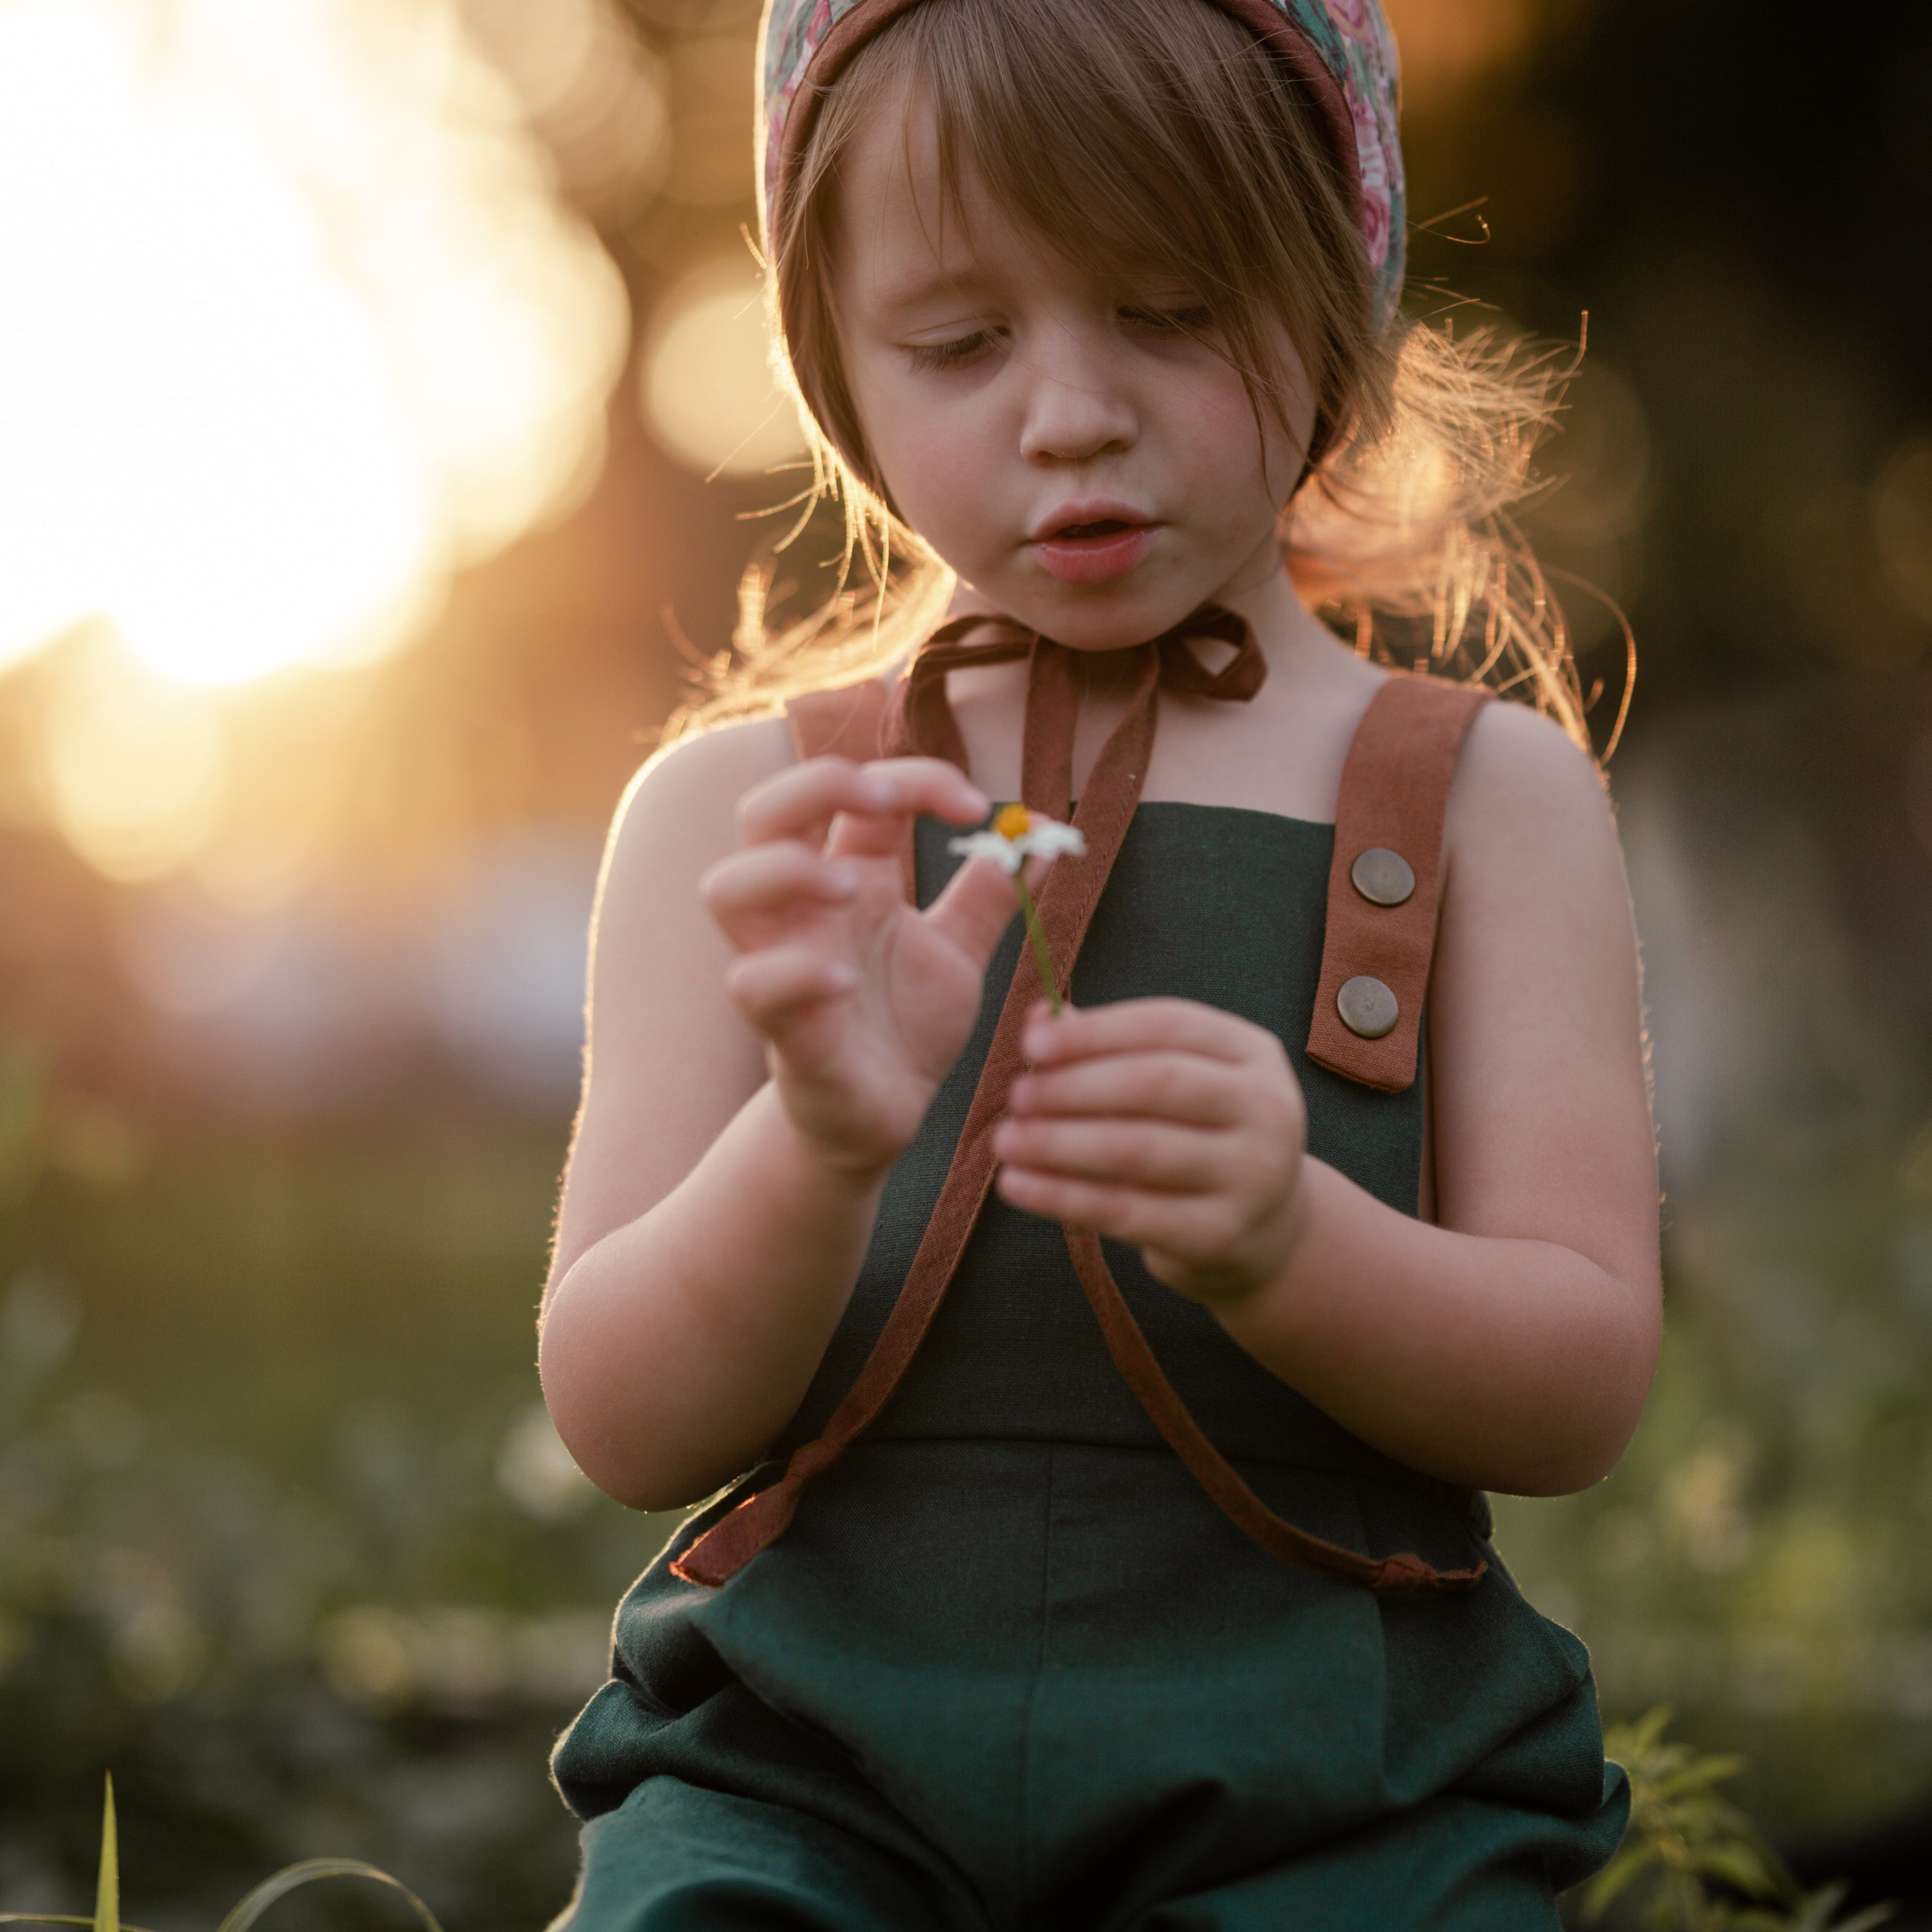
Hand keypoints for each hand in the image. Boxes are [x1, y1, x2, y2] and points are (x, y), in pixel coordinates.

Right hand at [701, 756, 1022, 1178]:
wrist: (882, 1120)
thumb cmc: (906, 1029)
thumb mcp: (959, 952)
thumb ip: (990, 894)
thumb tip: (1040, 835)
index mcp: (850, 878)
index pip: (857, 792)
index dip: (914, 778)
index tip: (977, 806)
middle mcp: (804, 911)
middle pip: (764, 811)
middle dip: (820, 784)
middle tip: (887, 804)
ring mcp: (781, 965)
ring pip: (727, 887)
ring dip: (787, 869)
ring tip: (853, 884)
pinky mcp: (779, 1028)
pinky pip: (753, 984)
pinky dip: (796, 972)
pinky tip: (847, 980)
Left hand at [992, 999, 1309, 1301]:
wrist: (1265, 1232)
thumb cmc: (1196, 1137)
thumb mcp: (1172, 1083)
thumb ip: (1108, 1047)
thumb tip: (1038, 1017)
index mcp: (1252, 1054)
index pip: (1168, 1024)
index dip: (1095, 1032)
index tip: (1032, 1045)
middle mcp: (1267, 1108)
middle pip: (1155, 1083)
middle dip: (1074, 1087)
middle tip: (1016, 1097)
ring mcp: (1252, 1174)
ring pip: (1137, 1148)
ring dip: (1058, 1142)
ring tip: (1004, 1141)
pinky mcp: (1221, 1235)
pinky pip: (1125, 1212)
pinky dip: (1061, 1197)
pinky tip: (1016, 1186)